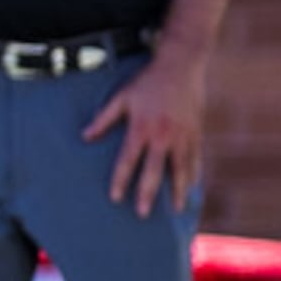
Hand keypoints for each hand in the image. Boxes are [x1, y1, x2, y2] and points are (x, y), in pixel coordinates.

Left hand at [83, 47, 204, 216]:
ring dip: (178, 191)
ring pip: (181, 170)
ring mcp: (183, 136)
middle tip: (142, 214)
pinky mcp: (197, 133)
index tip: (115, 198)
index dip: (120, 180)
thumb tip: (84, 137)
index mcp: (142, 127)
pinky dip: (193, 175)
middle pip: (155, 171)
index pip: (128, 160)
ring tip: (175, 209)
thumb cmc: (147, 82)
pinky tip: (190, 187)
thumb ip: (103, 119)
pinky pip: (195, 159)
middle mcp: (164, 135)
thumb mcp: (122, 96)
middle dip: (148, 194)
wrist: (182, 65)